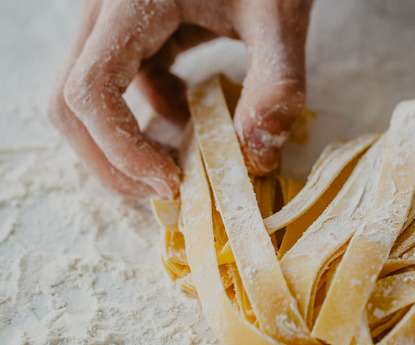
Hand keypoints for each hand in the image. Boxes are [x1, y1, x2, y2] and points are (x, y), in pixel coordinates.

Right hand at [49, 0, 312, 197]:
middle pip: (70, 102)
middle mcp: (107, 12)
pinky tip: (189, 117)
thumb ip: (277, 83)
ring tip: (177, 168)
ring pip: (87, 97)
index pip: (90, 90)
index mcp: (132, 2)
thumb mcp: (280, 17)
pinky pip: (117, 83)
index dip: (120, 149)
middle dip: (110, 159)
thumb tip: (256, 158)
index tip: (172, 182)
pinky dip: (146, 114)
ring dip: (124, 142)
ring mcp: (114, 22)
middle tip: (164, 191)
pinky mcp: (132, 30)